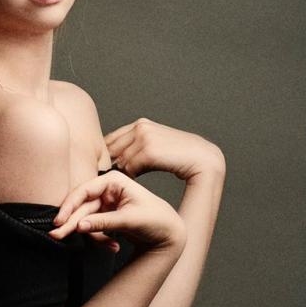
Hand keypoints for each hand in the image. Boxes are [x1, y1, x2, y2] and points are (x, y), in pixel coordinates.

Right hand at [48, 170, 186, 252]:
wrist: (170, 233)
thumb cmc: (156, 220)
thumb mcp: (129, 220)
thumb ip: (103, 222)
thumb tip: (80, 226)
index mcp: (114, 181)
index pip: (84, 191)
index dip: (69, 206)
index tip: (59, 221)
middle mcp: (107, 190)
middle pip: (81, 206)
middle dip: (72, 223)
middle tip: (57, 237)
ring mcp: (106, 203)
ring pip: (86, 219)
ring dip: (93, 236)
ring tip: (108, 247)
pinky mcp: (106, 216)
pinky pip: (94, 228)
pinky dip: (101, 239)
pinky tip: (113, 246)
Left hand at [104, 117, 224, 182]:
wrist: (201, 157)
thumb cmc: (179, 156)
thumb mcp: (156, 146)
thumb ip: (138, 147)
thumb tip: (117, 161)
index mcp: (141, 124)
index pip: (111, 139)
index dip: (105, 155)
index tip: (104, 168)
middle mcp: (141, 127)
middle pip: (112, 149)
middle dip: (109, 164)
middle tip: (108, 178)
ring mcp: (144, 138)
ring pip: (120, 160)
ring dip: (121, 172)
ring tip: (122, 182)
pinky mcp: (149, 151)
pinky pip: (129, 167)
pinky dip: (130, 176)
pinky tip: (134, 182)